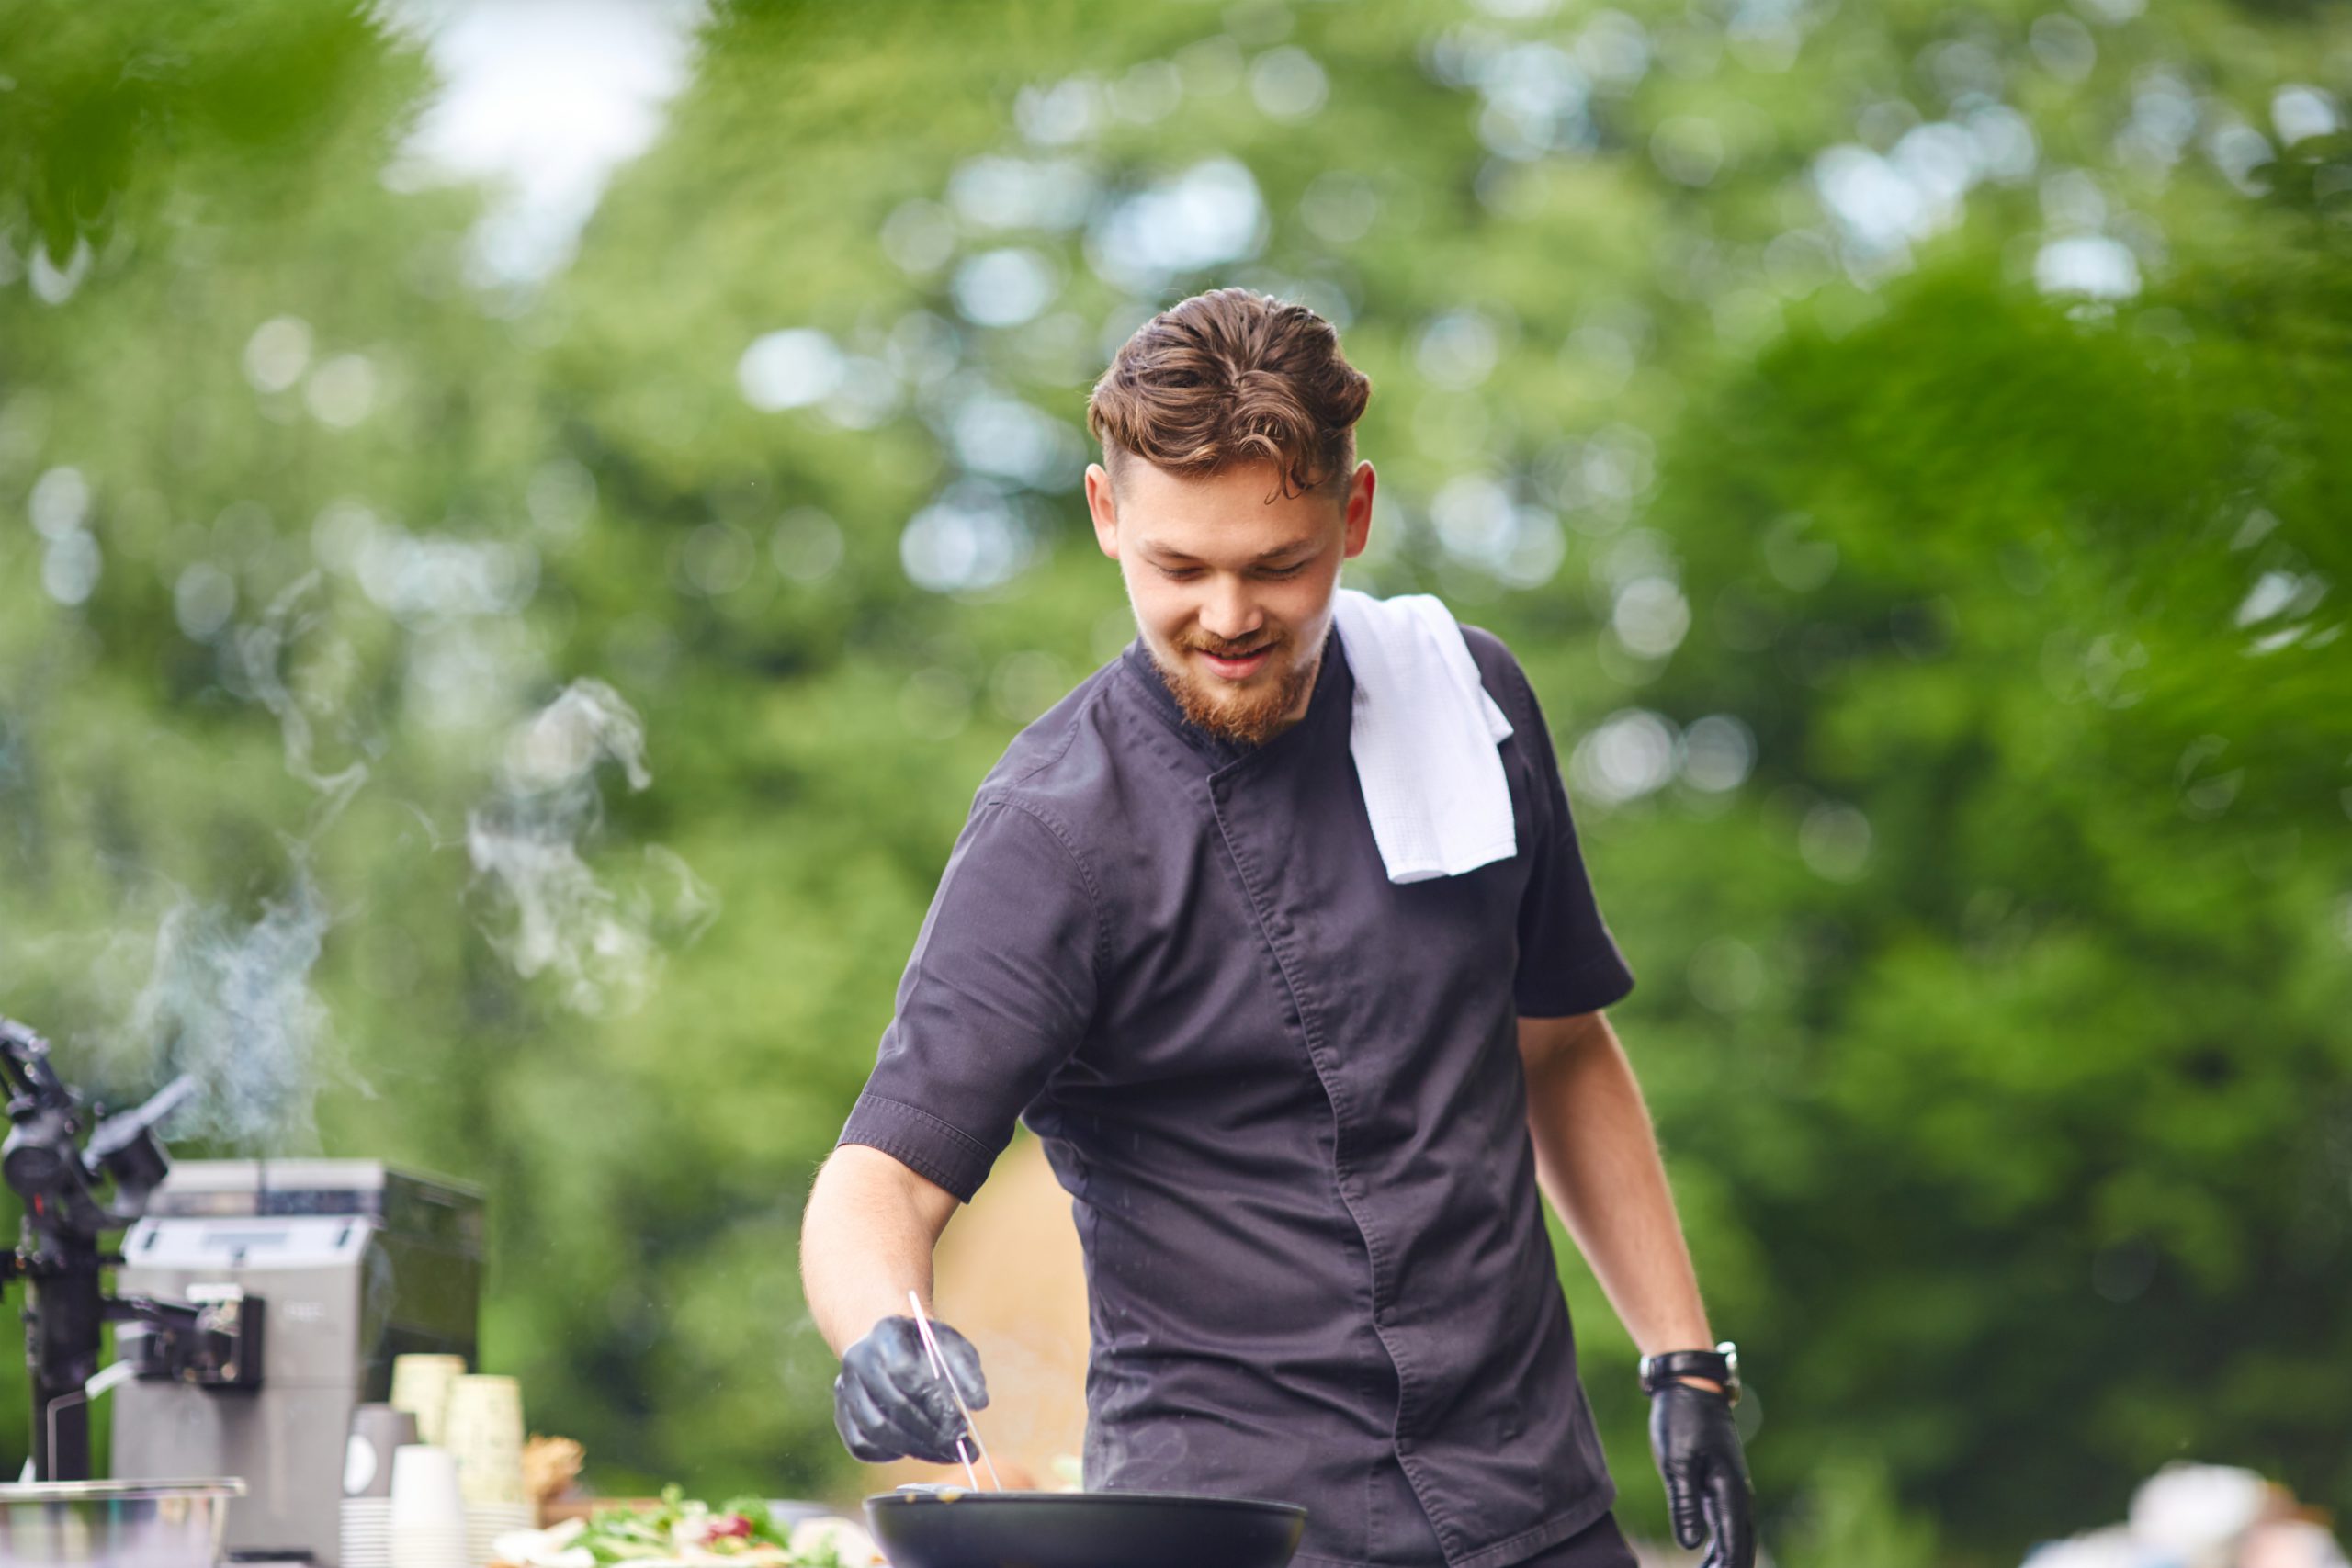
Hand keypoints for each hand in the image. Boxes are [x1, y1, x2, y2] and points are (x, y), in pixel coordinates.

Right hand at [832, 1314, 989, 1463]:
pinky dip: (890, 1454)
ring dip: (916, 1449)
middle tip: (961, 1449)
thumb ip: (967, 1372)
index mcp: (886, 1333)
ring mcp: (845, 1388)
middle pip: (892, 1405)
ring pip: (876, 1430)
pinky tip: (917, 1448)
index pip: (905, 1371)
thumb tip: (979, 1403)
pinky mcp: (842, 1414)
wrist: (891, 1346)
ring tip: (947, 1454)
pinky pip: (861, 1444)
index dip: (934, 1402)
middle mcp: (858, 1359)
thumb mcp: (952, 1347)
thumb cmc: (927, 1347)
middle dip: (931, 1433)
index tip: (962, 1423)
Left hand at [1649, 1382, 1753, 1567]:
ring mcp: (1731, 1490)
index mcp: (1730, 1492)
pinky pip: (1726, 1525)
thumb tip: (1689, 1546)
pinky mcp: (1721, 1485)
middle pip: (1742, 1547)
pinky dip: (1719, 1546)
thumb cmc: (1681, 1420)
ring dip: (1724, 1560)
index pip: (1734, 1546)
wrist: (1690, 1385)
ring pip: (1736, 1538)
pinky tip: (1705, 1559)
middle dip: (1730, 1567)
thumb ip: (1684, 1504)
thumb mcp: (1676, 1462)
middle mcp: (1738, 1495)